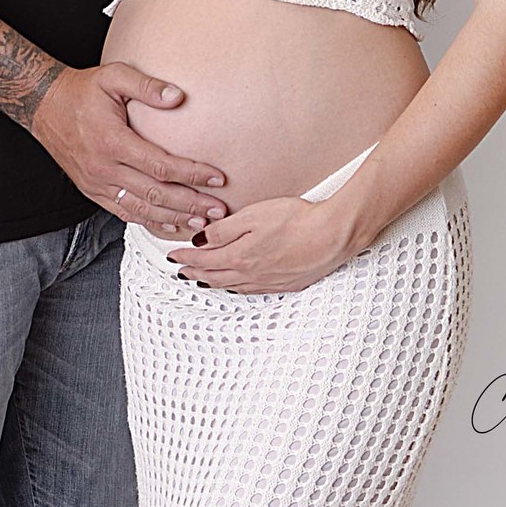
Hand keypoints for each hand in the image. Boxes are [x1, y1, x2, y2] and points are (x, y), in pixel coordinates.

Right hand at [28, 62, 229, 233]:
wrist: (45, 106)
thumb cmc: (82, 90)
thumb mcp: (113, 76)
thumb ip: (146, 86)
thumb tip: (178, 96)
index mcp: (112, 141)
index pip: (160, 165)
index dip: (192, 174)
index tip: (217, 177)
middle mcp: (104, 168)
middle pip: (155, 194)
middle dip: (191, 204)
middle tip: (219, 209)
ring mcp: (97, 184)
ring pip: (141, 209)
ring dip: (174, 218)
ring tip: (201, 223)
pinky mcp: (93, 191)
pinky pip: (124, 213)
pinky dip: (150, 222)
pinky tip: (170, 225)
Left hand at [166, 194, 362, 294]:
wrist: (332, 236)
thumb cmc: (296, 220)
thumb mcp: (253, 216)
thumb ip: (224, 229)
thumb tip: (201, 240)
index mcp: (239, 256)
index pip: (203, 259)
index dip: (186, 257)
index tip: (173, 255)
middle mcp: (250, 274)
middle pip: (214, 276)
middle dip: (194, 272)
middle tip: (180, 271)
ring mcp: (268, 282)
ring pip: (232, 286)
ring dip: (213, 283)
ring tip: (202, 280)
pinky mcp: (285, 284)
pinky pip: (251, 290)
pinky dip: (236, 288)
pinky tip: (236, 285)